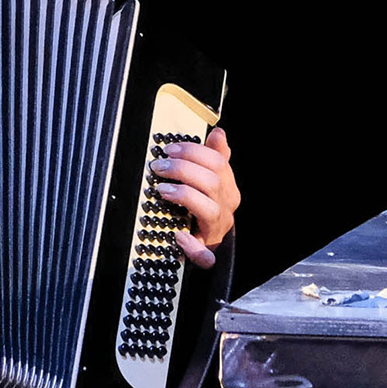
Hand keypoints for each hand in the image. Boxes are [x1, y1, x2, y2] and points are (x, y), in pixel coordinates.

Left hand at [149, 126, 238, 269]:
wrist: (210, 242)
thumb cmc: (207, 206)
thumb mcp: (212, 180)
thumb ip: (215, 157)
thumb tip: (219, 133)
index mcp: (227, 187)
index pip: (217, 163)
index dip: (192, 152)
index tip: (169, 150)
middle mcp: (225, 206)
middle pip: (212, 182)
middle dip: (183, 170)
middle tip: (159, 166)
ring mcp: (217, 228)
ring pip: (210, 210)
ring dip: (185, 196)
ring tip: (162, 190)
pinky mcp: (206, 251)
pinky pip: (205, 254)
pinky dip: (192, 247)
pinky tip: (179, 237)